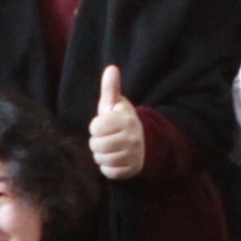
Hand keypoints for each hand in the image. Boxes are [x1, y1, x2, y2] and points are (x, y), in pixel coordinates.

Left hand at [87, 65, 143, 179]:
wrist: (144, 142)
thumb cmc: (122, 121)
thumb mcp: (116, 104)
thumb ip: (111, 88)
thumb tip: (111, 68)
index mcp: (125, 120)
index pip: (95, 127)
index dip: (95, 127)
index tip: (104, 126)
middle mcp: (132, 138)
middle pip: (96, 145)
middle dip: (97, 142)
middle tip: (105, 139)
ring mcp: (133, 155)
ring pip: (102, 159)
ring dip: (101, 155)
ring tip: (109, 148)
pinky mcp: (132, 169)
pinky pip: (109, 172)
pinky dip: (108, 167)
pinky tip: (114, 159)